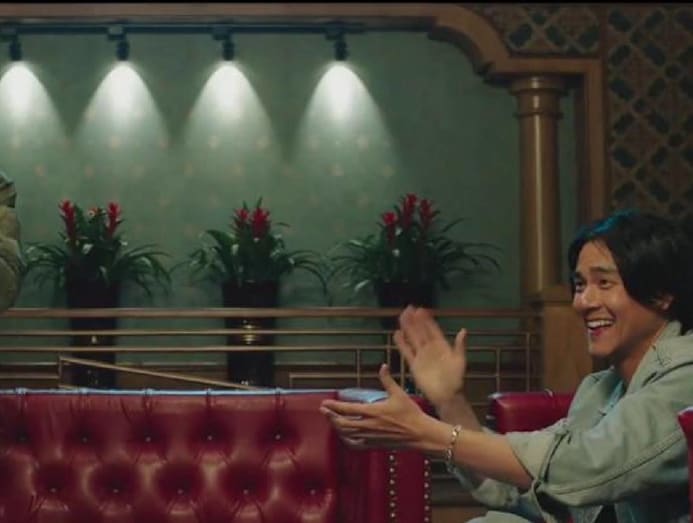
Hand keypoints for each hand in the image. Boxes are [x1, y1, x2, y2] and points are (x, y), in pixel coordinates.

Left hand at [320, 364, 443, 452]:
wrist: (420, 433)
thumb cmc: (410, 414)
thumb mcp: (399, 394)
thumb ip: (387, 380)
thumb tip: (383, 367)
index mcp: (373, 411)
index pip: (347, 409)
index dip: (334, 406)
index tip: (325, 403)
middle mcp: (369, 425)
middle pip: (343, 423)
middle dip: (331, 416)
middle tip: (324, 410)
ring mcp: (370, 437)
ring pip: (347, 434)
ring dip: (336, 427)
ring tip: (331, 420)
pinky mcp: (374, 445)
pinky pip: (355, 445)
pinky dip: (346, 440)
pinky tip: (344, 436)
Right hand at [394, 306, 466, 406]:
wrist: (447, 395)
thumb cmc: (456, 378)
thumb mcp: (460, 360)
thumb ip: (459, 345)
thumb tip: (463, 330)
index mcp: (442, 346)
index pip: (432, 329)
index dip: (427, 320)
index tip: (421, 310)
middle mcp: (430, 348)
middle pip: (420, 331)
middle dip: (415, 320)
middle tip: (408, 308)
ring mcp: (421, 356)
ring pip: (412, 339)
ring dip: (407, 328)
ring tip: (401, 317)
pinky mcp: (414, 365)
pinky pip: (407, 352)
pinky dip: (402, 343)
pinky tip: (397, 334)